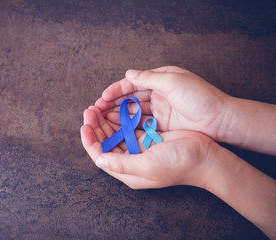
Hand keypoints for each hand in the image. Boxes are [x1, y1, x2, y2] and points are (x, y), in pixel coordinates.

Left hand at [80, 105, 217, 188]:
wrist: (205, 158)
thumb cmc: (178, 165)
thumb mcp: (148, 166)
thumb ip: (122, 164)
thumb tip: (98, 160)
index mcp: (127, 171)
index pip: (100, 155)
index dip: (90, 140)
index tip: (84, 124)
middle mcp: (130, 160)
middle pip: (106, 142)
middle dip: (96, 126)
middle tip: (90, 109)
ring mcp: (139, 148)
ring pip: (115, 132)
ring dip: (106, 120)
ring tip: (98, 106)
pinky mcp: (148, 137)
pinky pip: (129, 126)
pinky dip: (121, 117)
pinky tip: (116, 108)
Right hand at [95, 66, 230, 141]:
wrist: (220, 120)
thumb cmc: (199, 97)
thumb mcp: (173, 81)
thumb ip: (149, 78)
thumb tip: (128, 73)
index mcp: (161, 79)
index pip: (133, 83)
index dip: (116, 89)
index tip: (103, 97)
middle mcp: (158, 94)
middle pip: (130, 97)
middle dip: (113, 103)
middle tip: (97, 110)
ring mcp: (160, 110)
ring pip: (134, 111)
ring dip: (118, 114)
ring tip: (102, 119)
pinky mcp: (162, 124)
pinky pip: (142, 123)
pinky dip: (129, 124)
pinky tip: (117, 127)